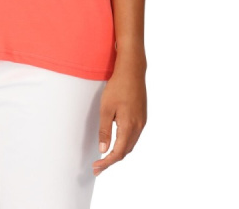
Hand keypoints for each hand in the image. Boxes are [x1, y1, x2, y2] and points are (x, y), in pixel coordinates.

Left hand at [92, 57, 146, 176]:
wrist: (132, 71)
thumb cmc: (117, 87)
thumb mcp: (106, 108)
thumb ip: (105, 130)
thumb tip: (104, 150)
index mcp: (129, 126)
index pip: (118, 152)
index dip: (107, 163)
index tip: (96, 168)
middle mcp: (138, 126)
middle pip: (126, 151)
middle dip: (112, 160)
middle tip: (98, 165)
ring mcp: (142, 121)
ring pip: (131, 144)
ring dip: (119, 152)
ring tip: (105, 156)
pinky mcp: (142, 116)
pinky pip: (134, 135)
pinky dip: (125, 142)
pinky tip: (117, 141)